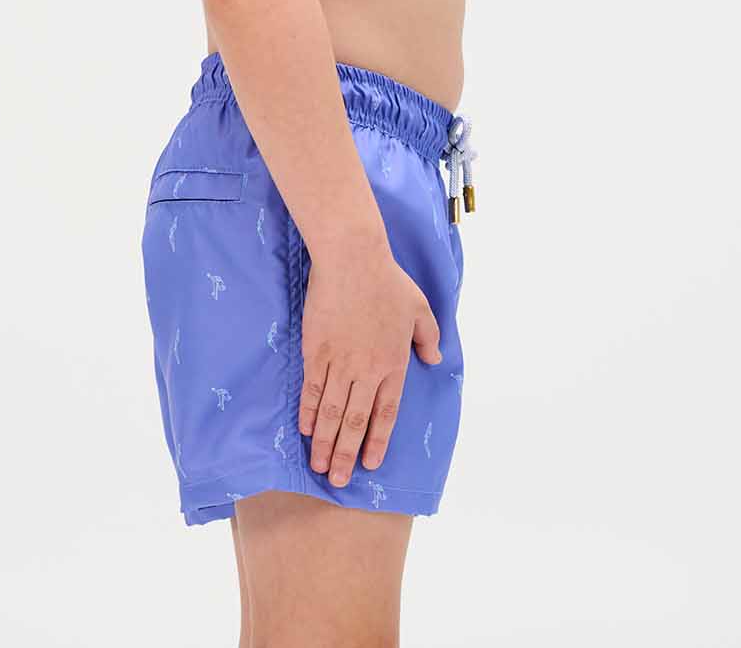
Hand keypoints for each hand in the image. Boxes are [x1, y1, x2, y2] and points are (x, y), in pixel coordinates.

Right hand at [298, 244, 441, 485]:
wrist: (352, 259)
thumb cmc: (388, 280)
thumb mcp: (420, 308)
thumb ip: (429, 337)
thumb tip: (434, 360)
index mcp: (394, 362)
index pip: (386, 413)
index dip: (377, 441)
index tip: (370, 465)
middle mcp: (367, 369)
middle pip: (356, 421)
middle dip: (347, 454)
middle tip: (338, 481)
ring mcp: (340, 361)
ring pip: (333, 412)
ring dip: (326, 442)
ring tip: (319, 466)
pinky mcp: (316, 350)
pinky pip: (313, 389)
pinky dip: (309, 411)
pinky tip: (306, 430)